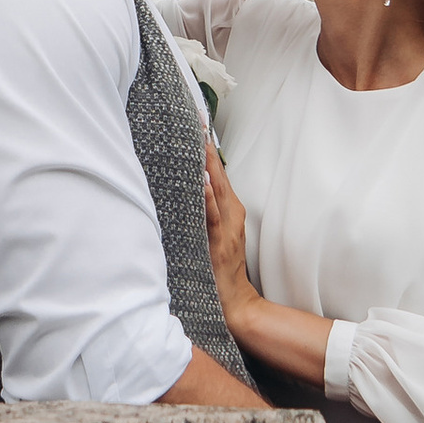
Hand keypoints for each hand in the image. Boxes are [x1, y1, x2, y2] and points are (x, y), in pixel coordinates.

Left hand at [201, 139, 253, 333]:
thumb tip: (188, 185)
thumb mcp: (216, 231)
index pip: (218, 171)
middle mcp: (231, 214)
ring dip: (207, 167)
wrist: (235, 301)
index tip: (197, 122)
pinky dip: (208, 200)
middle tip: (196, 121)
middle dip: (206, 149)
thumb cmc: (221, 266)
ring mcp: (227, 229)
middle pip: (218, 175)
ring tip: (197, 144)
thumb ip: (206, 209)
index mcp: (230, 209)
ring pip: (217, 191)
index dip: (208, 147)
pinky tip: (200, 184)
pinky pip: (213, 218)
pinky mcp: (219, 244)